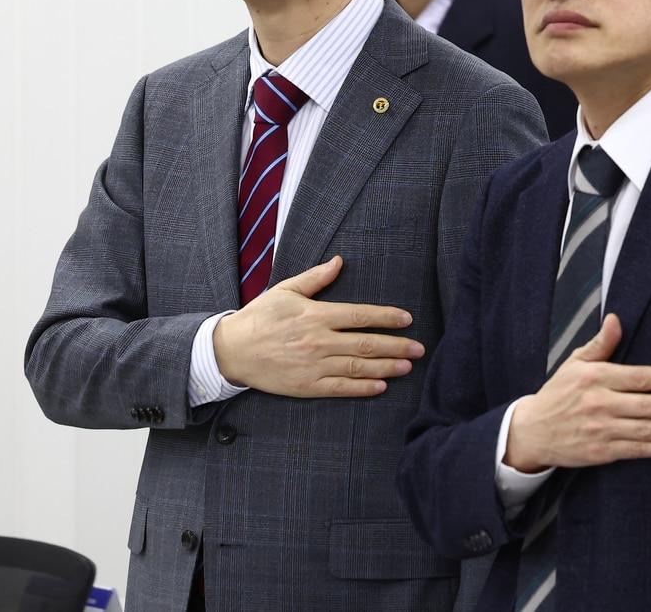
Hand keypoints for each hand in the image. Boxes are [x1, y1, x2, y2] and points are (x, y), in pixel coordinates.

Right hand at [213, 256, 423, 397]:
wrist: (230, 351)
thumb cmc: (259, 318)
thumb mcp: (285, 290)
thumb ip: (316, 278)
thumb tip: (340, 262)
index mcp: (316, 315)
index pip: (360, 315)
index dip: (387, 317)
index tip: (407, 319)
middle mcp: (318, 341)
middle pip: (366, 344)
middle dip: (397, 345)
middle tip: (420, 348)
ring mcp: (313, 366)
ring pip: (358, 368)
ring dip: (387, 366)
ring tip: (408, 366)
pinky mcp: (306, 386)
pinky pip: (340, 388)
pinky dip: (363, 388)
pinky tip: (381, 386)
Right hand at [503, 314, 650, 472]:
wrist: (532, 431)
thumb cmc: (558, 393)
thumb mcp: (575, 363)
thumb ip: (601, 344)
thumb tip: (617, 319)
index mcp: (596, 377)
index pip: (641, 377)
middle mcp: (599, 403)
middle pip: (649, 406)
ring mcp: (600, 429)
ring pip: (647, 430)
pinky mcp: (600, 452)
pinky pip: (636, 450)